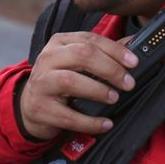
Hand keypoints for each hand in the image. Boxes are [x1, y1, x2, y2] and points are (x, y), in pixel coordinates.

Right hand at [19, 31, 137, 139]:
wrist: (30, 105)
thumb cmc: (60, 80)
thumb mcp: (77, 62)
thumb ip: (103, 53)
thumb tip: (134, 44)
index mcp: (59, 43)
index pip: (90, 39)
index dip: (115, 50)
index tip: (133, 63)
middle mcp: (47, 58)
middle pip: (82, 55)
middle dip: (110, 69)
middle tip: (128, 83)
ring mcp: (41, 83)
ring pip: (71, 81)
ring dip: (98, 90)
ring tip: (114, 98)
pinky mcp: (40, 107)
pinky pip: (68, 115)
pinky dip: (90, 121)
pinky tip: (105, 123)